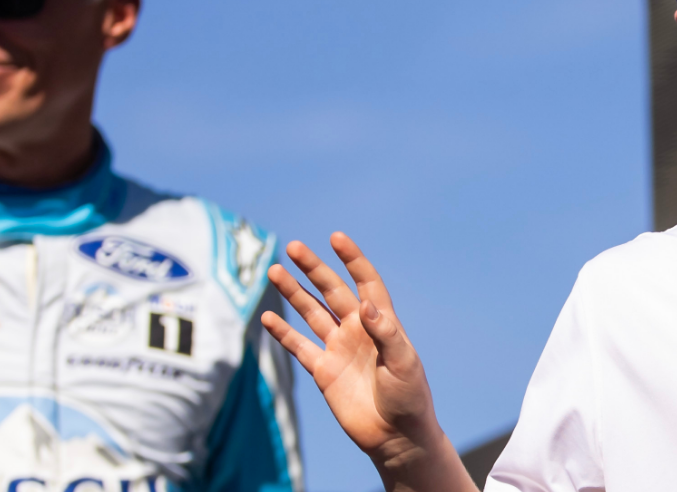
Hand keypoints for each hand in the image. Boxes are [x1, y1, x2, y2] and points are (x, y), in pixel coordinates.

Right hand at [261, 232, 476, 491]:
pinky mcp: (323, 370)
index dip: (353, 259)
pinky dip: (283, 332)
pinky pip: (299, 346)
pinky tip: (267, 317)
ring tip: (274, 271)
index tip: (336, 238)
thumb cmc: (409, 397)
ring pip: (311, 312)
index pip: (366, 282)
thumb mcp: (403, 362)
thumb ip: (384, 332)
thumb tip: (364, 303)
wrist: (396, 436)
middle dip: (313, 268)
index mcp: (380, 322)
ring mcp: (338, 348)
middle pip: (331, 290)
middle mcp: (357, 329)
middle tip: (292, 246)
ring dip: (293, 292)